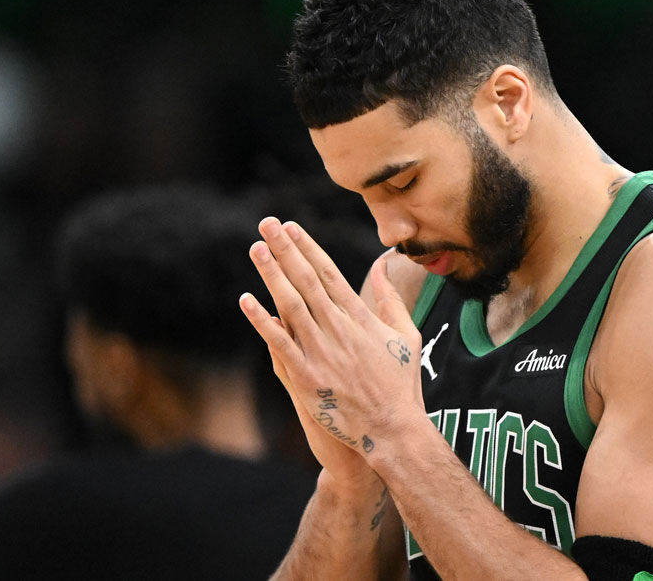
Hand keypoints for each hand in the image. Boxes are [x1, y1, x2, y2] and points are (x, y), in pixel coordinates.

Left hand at [240, 218, 423, 473]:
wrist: (392, 429)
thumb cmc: (401, 384)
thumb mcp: (406, 335)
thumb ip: (390, 300)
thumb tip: (382, 267)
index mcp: (361, 318)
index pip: (329, 274)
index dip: (308, 248)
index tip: (292, 227)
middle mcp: (339, 329)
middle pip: (307, 281)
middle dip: (286, 250)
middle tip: (267, 223)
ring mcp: (321, 352)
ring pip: (291, 305)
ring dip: (272, 274)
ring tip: (256, 249)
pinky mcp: (307, 377)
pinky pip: (279, 343)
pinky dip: (262, 321)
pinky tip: (246, 301)